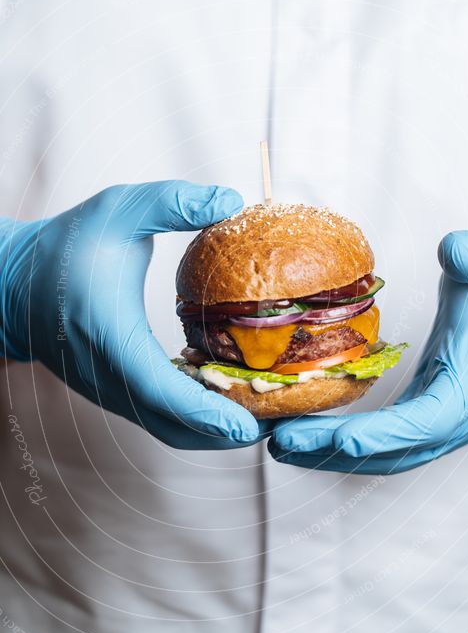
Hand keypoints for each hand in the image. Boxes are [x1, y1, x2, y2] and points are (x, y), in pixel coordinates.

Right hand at [0, 181, 263, 448]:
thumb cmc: (63, 247)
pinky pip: (159, 417)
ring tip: (262, 414)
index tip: (248, 424)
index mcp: (110, 337)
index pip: (160, 391)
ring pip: (167, 428)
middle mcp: (109, 377)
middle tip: (277, 420)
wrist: (14, 282)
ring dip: (213, 430)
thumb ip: (173, 202)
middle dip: (225, 432)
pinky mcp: (114, 392)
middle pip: (173, 426)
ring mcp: (109, 391)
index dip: (206, 413)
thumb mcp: (118, 210)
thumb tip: (231, 201)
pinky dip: (194, 418)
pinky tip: (226, 397)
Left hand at [269, 229, 467, 473]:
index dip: (384, 436)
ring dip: (330, 455)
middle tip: (280, 441)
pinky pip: (380, 441)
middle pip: (391, 451)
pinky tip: (309, 433)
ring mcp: (439, 426)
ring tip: (280, 444)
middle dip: (334, 451)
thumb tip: (454, 250)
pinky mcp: (423, 416)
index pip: (425, 424)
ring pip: (382, 455)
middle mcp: (455, 420)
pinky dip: (343, 442)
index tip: (343, 441)